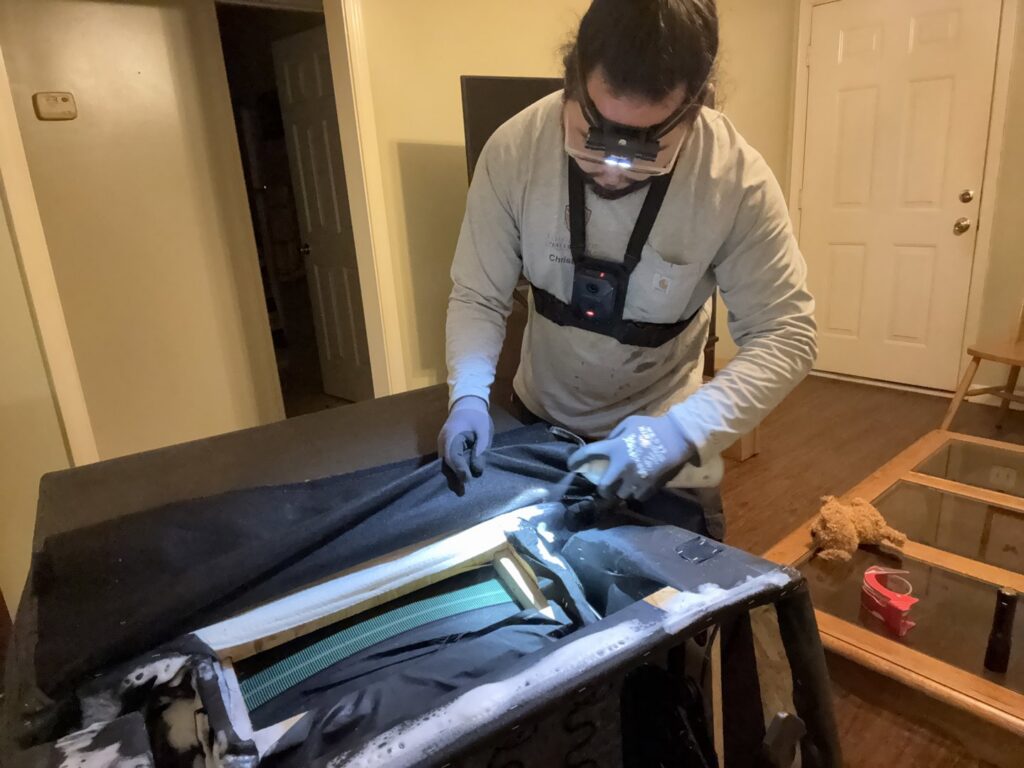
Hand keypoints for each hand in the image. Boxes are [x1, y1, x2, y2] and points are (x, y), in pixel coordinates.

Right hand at [438, 396, 492, 485]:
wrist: (467, 403)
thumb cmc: (477, 417)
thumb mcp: (484, 431)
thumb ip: (481, 450)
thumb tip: (477, 470)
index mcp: (452, 436)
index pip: (453, 457)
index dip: (459, 470)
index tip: (467, 481)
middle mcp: (443, 442)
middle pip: (446, 464)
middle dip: (453, 478)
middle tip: (461, 494)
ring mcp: (442, 444)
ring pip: (445, 464)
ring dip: (452, 475)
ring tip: (460, 490)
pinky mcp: (445, 447)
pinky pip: (447, 460)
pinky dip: (452, 469)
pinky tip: (459, 479)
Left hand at [568, 414, 692, 500]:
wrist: (678, 436)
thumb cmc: (652, 427)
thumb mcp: (629, 423)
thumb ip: (614, 436)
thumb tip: (604, 446)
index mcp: (615, 448)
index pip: (588, 455)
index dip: (576, 460)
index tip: (571, 466)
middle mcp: (622, 466)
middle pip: (603, 488)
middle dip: (602, 489)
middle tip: (604, 486)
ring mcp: (636, 479)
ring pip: (620, 496)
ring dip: (619, 492)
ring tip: (622, 488)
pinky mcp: (650, 487)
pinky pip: (637, 497)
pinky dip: (634, 494)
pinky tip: (636, 488)